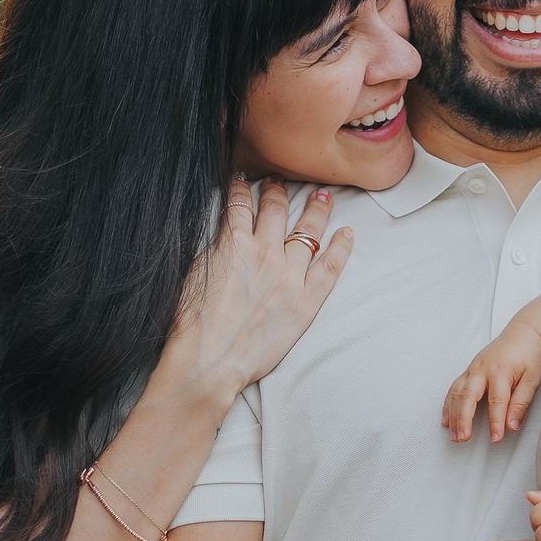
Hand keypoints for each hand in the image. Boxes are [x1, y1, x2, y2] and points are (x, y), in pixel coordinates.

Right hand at [165, 178, 353, 403]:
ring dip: (315, 210)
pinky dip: (340, 247)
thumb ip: (217, 247)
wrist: (209, 361)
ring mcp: (289, 277)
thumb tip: (228, 234)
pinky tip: (346, 232)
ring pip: (308, 231)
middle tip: (279, 182)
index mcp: (233, 243)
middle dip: (277, 191)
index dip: (240, 187)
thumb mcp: (195, 271)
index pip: (239, 203)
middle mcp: (265, 254)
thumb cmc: (194, 323)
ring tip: (322, 196)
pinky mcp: (306, 301)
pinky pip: (330, 266)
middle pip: (276, 210)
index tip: (242, 179)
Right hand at [443, 326, 540, 443]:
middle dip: (464, 419)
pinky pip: (453, 389)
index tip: (495, 438)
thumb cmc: (528, 357)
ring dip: (453, 416)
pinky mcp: (468, 371)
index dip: (495, 422)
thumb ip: (521, 403)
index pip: (497, 401)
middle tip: (463, 438)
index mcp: (500, 371)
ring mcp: (472, 369)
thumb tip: (512, 425)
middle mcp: (482, 370)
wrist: (522, 335)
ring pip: (456, 393)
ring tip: (455, 435)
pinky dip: (448, 405)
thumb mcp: (532, 380)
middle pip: (468, 396)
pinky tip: (447, 420)